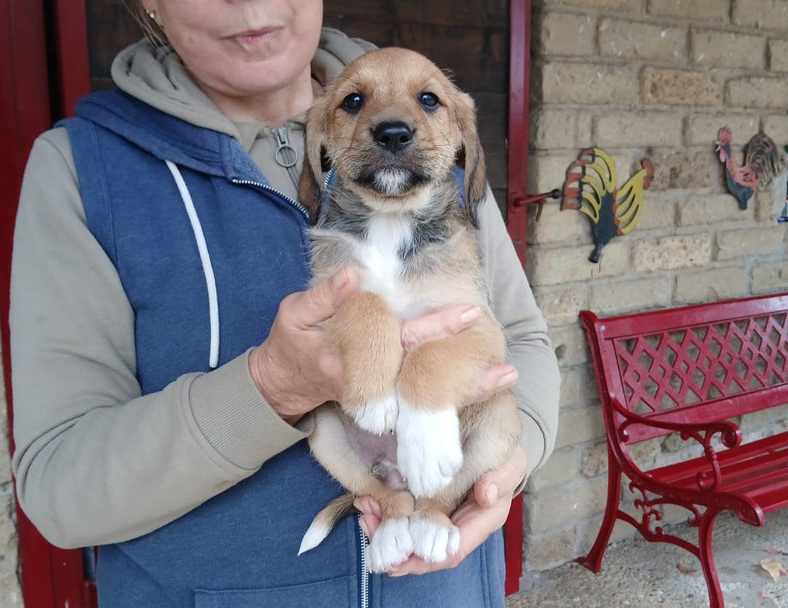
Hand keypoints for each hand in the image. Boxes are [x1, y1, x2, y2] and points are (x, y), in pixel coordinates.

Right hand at [251, 269, 507, 423]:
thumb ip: (323, 296)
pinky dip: (452, 395)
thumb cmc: (289, 342)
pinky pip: (421, 399)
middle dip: (463, 374)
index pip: (400, 341)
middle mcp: (372, 382)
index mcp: (352, 357)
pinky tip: (485, 387)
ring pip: (426, 393)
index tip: (469, 312)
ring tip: (506, 377)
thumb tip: (353, 274)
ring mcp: (379, 396)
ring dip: (466, 389)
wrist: (280, 385)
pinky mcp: (385, 401)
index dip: (435, 328)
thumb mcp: (294, 313)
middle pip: (422, 374)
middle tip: (507, 368)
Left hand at [355, 444, 527, 575]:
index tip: (396, 559)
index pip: (454, 551)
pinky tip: (368, 498)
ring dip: (385, 524)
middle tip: (369, 522)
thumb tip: (487, 497)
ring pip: (410, 531)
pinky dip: (387, 506)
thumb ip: (497, 475)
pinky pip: (404, 510)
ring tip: (365, 507)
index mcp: (485, 517)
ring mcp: (442, 508)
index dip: (424, 560)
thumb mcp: (498, 450)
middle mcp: (461, 520)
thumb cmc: (499, 433)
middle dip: (395, 543)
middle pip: (426, 548)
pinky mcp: (426, 494)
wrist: (487, 412)